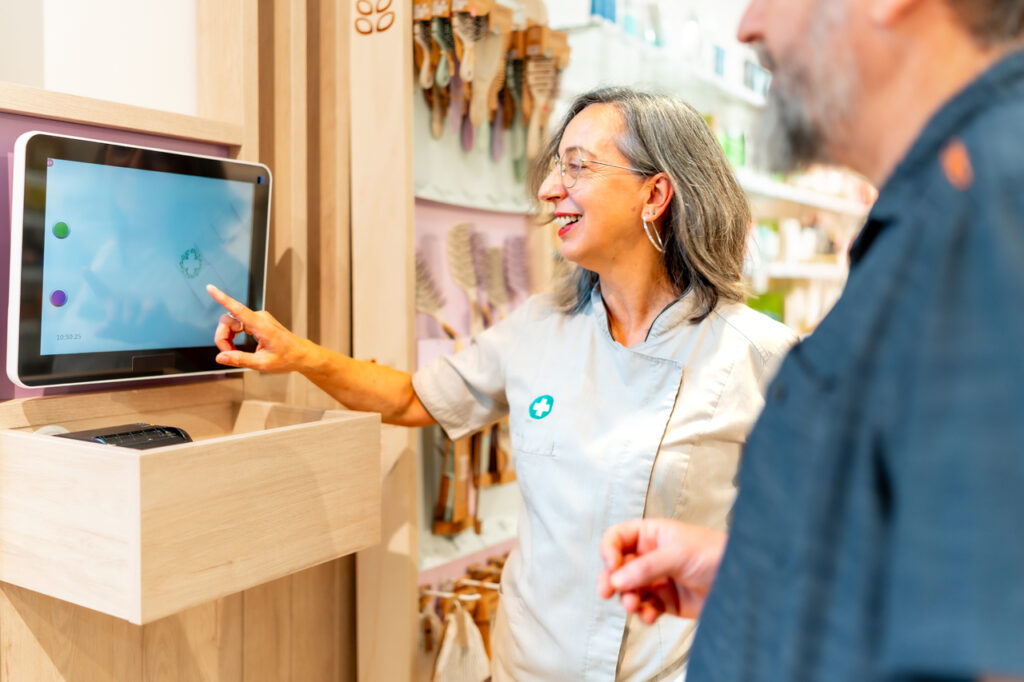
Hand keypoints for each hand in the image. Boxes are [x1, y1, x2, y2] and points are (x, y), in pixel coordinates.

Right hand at [206, 284, 310, 372]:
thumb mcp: (262, 364)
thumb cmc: (287, 358)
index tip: (210, 288)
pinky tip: (237, 348)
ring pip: (231, 323)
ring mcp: (258, 318)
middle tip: (228, 355)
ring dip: (227, 339)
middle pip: (228, 320)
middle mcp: (259, 317)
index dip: (222, 298)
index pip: (238, 309)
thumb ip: (239, 360)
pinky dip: (233, 337)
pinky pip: (237, 325)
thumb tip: (220, 357)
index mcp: (261, 326)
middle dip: (222, 338)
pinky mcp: (257, 321)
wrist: (301, 354)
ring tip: (234, 353)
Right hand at [598, 519, 726, 623]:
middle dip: (612, 580)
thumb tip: (616, 579)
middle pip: (618, 567)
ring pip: (629, 590)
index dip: (609, 550)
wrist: (740, 581)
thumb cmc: (714, 554)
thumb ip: (646, 567)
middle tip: (607, 592)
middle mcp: (651, 556)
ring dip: (627, 598)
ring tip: (633, 605)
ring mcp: (658, 579)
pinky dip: (644, 613)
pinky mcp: (666, 601)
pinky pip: (646, 608)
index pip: (618, 538)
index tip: (610, 565)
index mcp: (652, 535)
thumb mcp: (678, 554)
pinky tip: (650, 615)